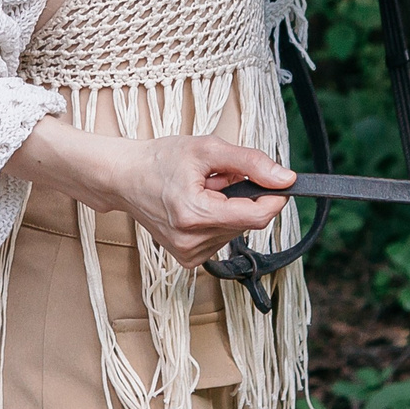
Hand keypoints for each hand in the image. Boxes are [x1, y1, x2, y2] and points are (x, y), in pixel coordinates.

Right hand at [101, 136, 294, 267]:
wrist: (124, 177)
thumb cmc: (159, 160)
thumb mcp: (207, 149)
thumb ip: (250, 162)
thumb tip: (286, 178)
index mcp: (195, 215)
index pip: (256, 217)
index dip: (273, 198)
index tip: (279, 183)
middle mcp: (192, 242)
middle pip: (247, 222)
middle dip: (241, 197)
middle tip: (217, 178)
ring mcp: (189, 254)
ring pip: (235, 230)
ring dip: (228, 209)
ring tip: (201, 191)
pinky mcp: (188, 259)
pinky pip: (221, 238)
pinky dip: (217, 220)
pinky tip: (196, 207)